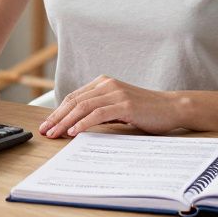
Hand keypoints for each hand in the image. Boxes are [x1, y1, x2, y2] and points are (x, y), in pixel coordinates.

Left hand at [39, 75, 181, 137]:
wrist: (172, 108)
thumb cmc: (146, 111)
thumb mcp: (118, 108)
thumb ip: (100, 111)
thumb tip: (77, 124)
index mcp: (104, 83)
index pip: (74, 97)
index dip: (58, 111)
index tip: (47, 125)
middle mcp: (107, 85)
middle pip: (74, 101)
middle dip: (57, 117)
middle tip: (45, 131)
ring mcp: (116, 93)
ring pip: (82, 106)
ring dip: (65, 121)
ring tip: (55, 133)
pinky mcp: (125, 104)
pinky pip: (98, 113)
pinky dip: (83, 123)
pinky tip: (74, 132)